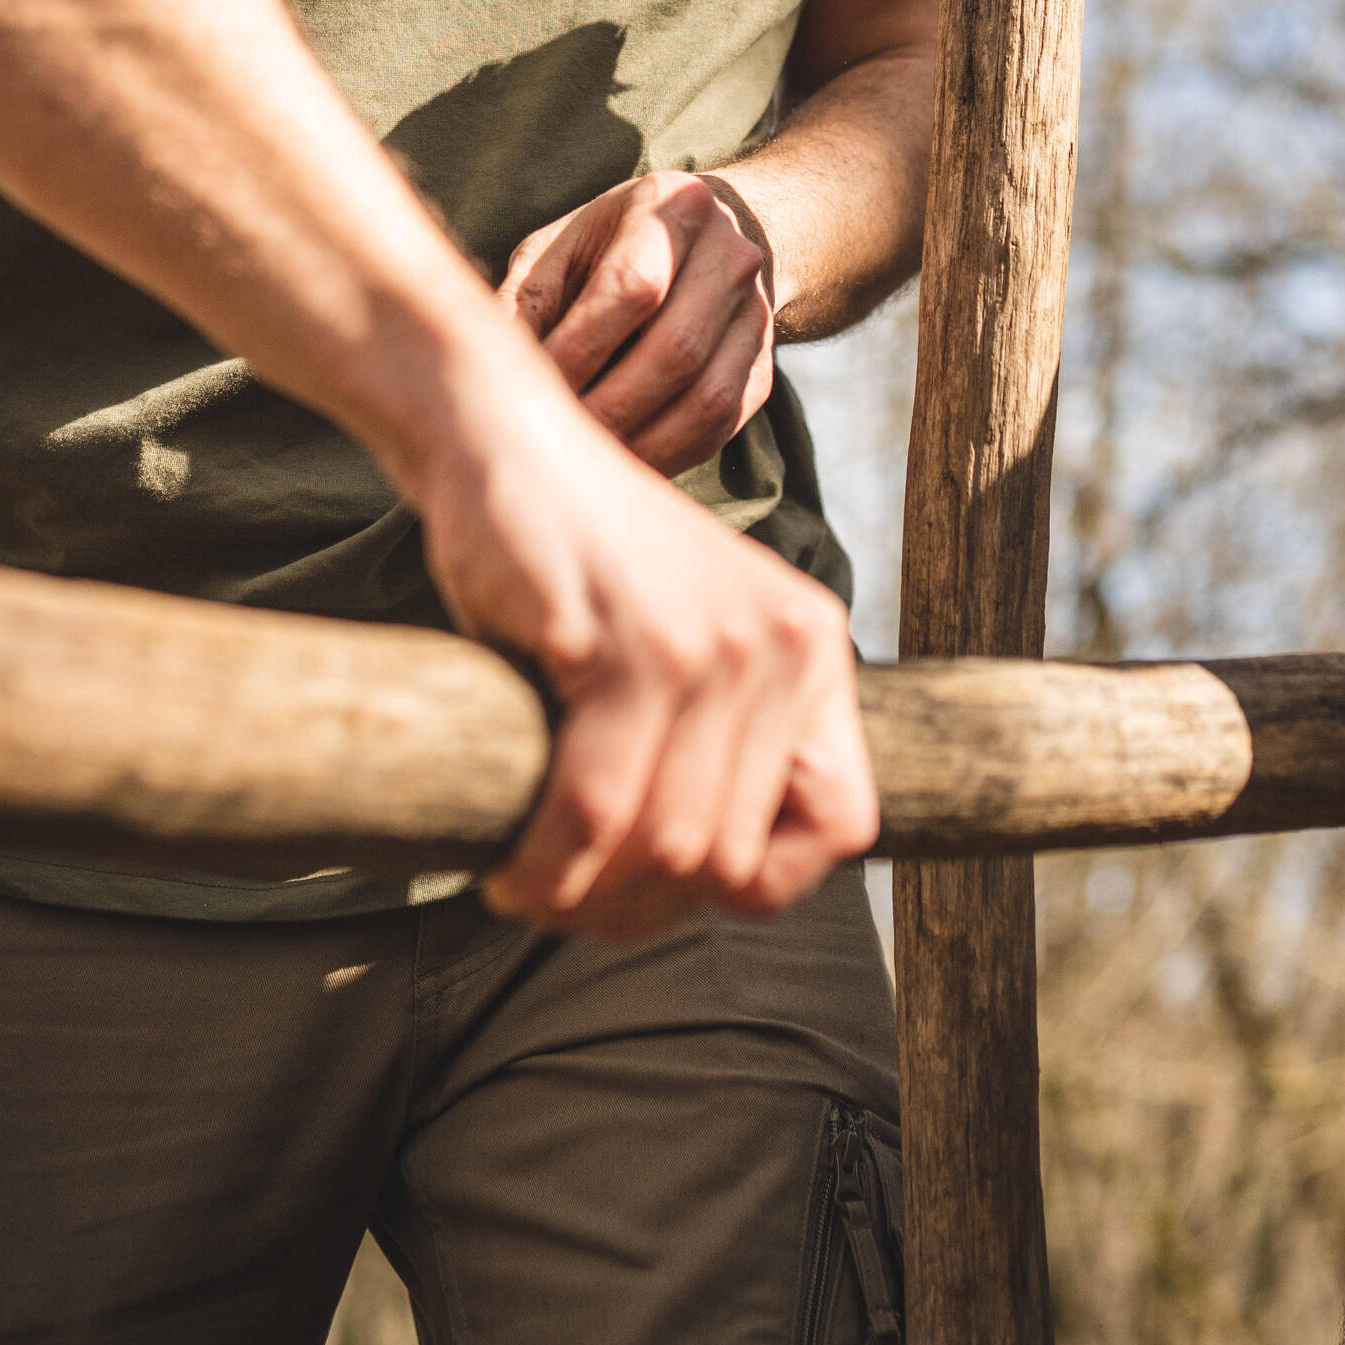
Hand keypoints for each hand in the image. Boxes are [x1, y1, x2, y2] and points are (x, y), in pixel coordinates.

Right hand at [418, 357, 874, 940]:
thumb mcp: (693, 635)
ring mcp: (706, 645)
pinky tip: (513, 869)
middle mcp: (781, 644)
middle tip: (573, 899)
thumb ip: (724, 733)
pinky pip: (596, 810)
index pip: (842, 825)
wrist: (502, 438)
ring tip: (533, 891)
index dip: (758, 880)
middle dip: (645, 906)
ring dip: (590, 900)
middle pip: (736, 855)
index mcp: (813, 644)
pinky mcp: (621, 646)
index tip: (673, 885)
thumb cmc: (580, 558)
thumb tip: (703, 883)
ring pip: (671, 847)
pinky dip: (548, 866)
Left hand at [501, 168, 778, 477]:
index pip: (633, 287)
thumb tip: (485, 367)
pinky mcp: (763, 368)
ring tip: (583, 468)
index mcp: (671, 205)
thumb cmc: (609, 244)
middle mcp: (729, 255)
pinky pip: (721, 427)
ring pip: (707, 400)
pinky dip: (668, 456)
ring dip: (641, 445)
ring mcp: (756, 314)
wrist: (709, 238)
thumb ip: (525, 298)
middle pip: (675, 351)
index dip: (580, 349)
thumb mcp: (560, 246)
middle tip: (551, 447)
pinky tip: (620, 469)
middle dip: (607, 409)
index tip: (531, 392)